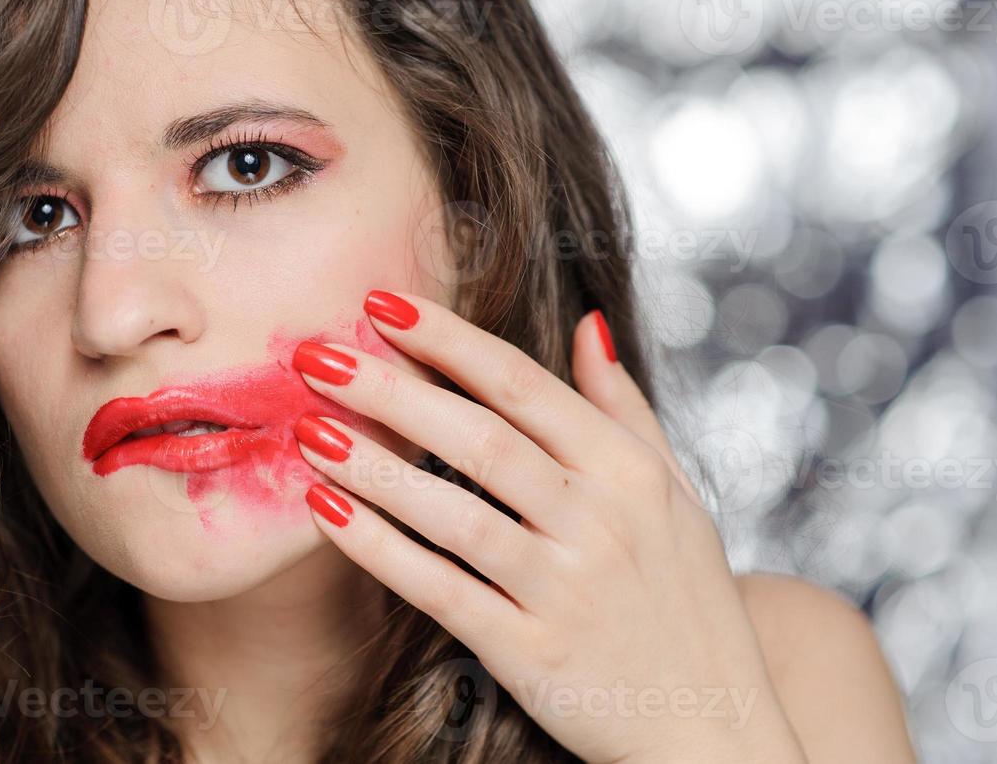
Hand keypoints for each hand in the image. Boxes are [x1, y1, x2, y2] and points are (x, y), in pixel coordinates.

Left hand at [289, 289, 806, 763]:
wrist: (718, 733)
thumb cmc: (686, 602)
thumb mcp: (675, 497)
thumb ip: (624, 409)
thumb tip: (587, 322)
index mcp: (629, 472)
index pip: (521, 383)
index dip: (445, 338)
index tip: (379, 302)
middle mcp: (601, 522)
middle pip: (478, 436)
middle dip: (389, 389)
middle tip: (313, 354)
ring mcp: (567, 589)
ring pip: (453, 512)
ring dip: (372, 466)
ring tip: (306, 429)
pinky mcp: (533, 655)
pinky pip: (440, 591)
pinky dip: (379, 550)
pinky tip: (325, 512)